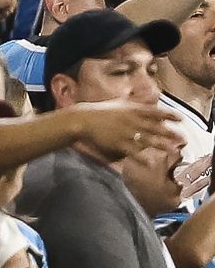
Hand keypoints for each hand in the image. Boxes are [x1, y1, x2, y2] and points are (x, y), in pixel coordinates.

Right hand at [68, 99, 183, 160]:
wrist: (83, 120)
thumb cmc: (102, 111)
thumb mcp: (120, 104)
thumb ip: (137, 105)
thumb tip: (152, 104)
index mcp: (132, 109)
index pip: (155, 112)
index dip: (169, 115)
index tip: (181, 119)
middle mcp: (131, 120)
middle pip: (155, 128)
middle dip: (171, 133)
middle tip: (184, 139)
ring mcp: (125, 132)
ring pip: (148, 140)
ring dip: (162, 146)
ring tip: (174, 151)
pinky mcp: (118, 143)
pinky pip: (133, 152)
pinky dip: (142, 158)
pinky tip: (151, 163)